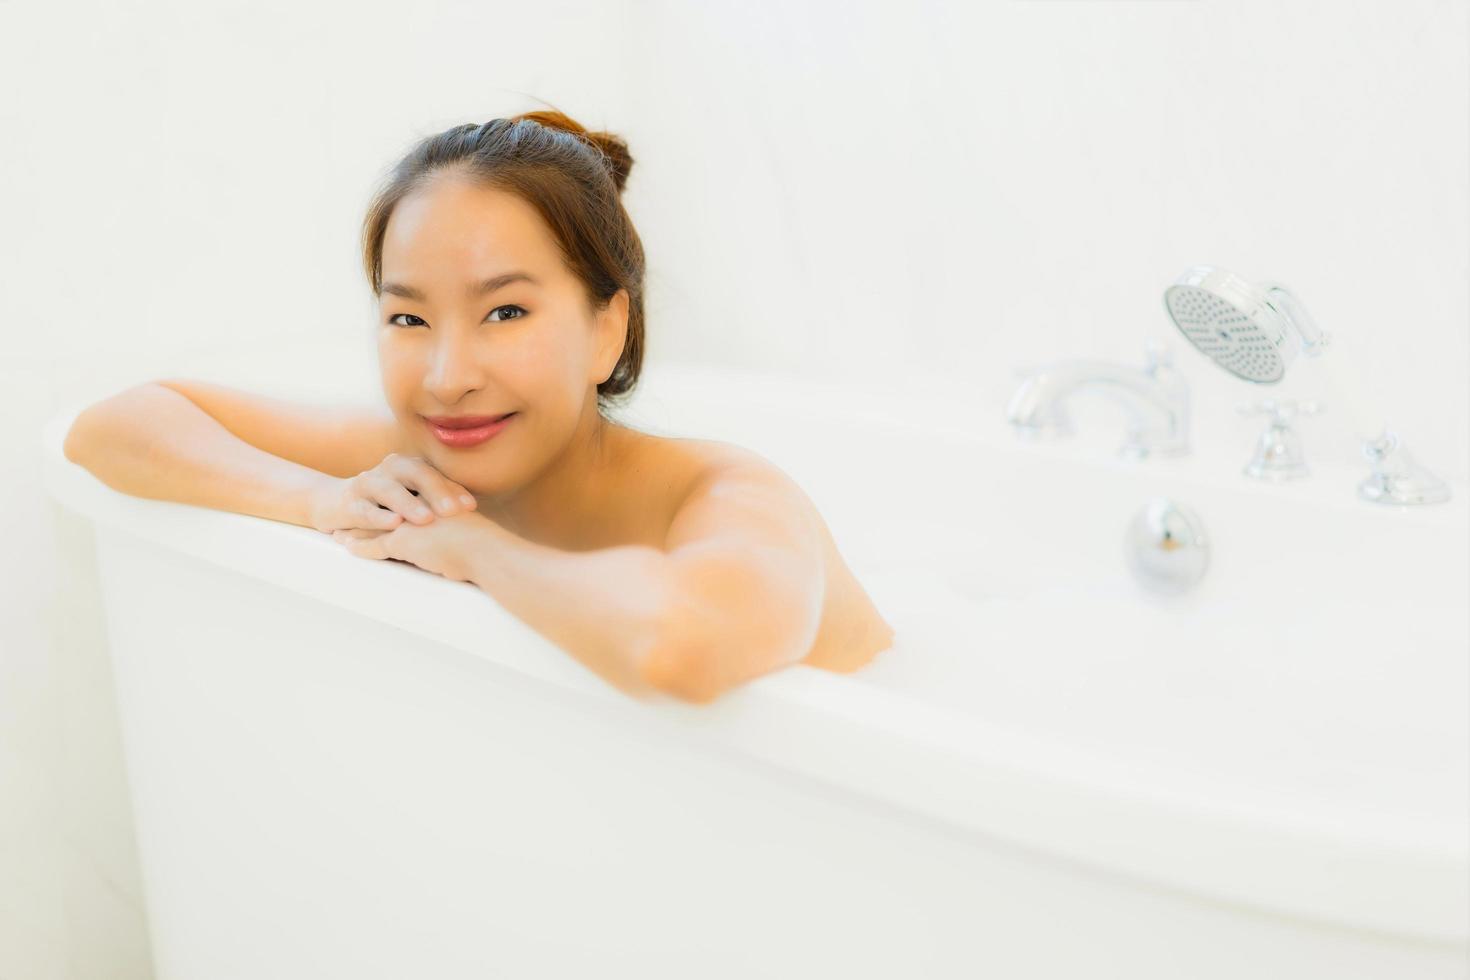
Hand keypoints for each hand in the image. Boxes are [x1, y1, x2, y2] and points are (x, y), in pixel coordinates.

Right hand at [308, 453, 476, 533]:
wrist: (335, 503)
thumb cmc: (386, 504)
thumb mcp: (412, 499)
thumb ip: (436, 501)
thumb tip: (472, 513)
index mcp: (409, 466)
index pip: (435, 474)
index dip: (453, 489)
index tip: (471, 507)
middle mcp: (390, 469)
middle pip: (417, 475)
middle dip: (437, 492)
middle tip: (454, 511)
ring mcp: (368, 484)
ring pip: (390, 491)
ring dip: (409, 504)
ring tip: (426, 519)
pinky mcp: (349, 503)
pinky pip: (365, 509)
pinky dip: (379, 517)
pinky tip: (393, 524)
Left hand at [330, 508, 486, 583]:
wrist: (486, 552)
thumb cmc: (484, 545)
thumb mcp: (467, 529)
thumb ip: (454, 529)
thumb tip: (457, 538)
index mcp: (434, 501)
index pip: (404, 501)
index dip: (389, 506)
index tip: (378, 508)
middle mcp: (418, 507)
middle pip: (385, 509)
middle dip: (367, 514)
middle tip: (350, 516)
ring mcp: (408, 522)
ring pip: (374, 526)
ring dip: (355, 531)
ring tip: (339, 534)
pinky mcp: (402, 541)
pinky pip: (375, 546)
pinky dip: (360, 548)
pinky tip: (348, 549)